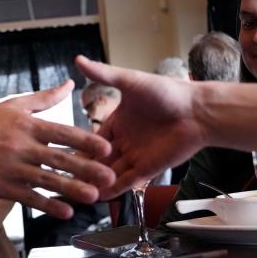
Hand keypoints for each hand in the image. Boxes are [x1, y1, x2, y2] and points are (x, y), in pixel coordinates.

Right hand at [0, 81, 114, 218]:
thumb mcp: (16, 105)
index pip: (62, 133)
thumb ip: (45, 98)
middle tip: (108, 176)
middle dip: (85, 168)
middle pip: (58, 159)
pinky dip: (48, 205)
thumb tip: (70, 84)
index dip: (85, 141)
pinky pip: (30, 197)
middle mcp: (22, 147)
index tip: (106, 148)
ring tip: (93, 196)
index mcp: (28, 126)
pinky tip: (66, 211)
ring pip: (46, 180)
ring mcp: (13, 169)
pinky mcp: (5, 187)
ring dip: (71, 189)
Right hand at [75, 55, 207, 198]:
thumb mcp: (131, 81)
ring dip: (95, 182)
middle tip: (62, 178)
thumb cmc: (168, 92)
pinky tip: (98, 197)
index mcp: (118, 121)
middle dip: (83, 169)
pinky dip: (113, 190)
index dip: (78, 146)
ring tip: (74, 192)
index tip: (59, 154)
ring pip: (110, 173)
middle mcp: (125, 141)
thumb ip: (104, 75)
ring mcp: (136, 156)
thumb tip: (79, 59)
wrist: (198, 111)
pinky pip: (127, 182)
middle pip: (99, 159)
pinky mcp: (149, 169)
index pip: (92, 138)